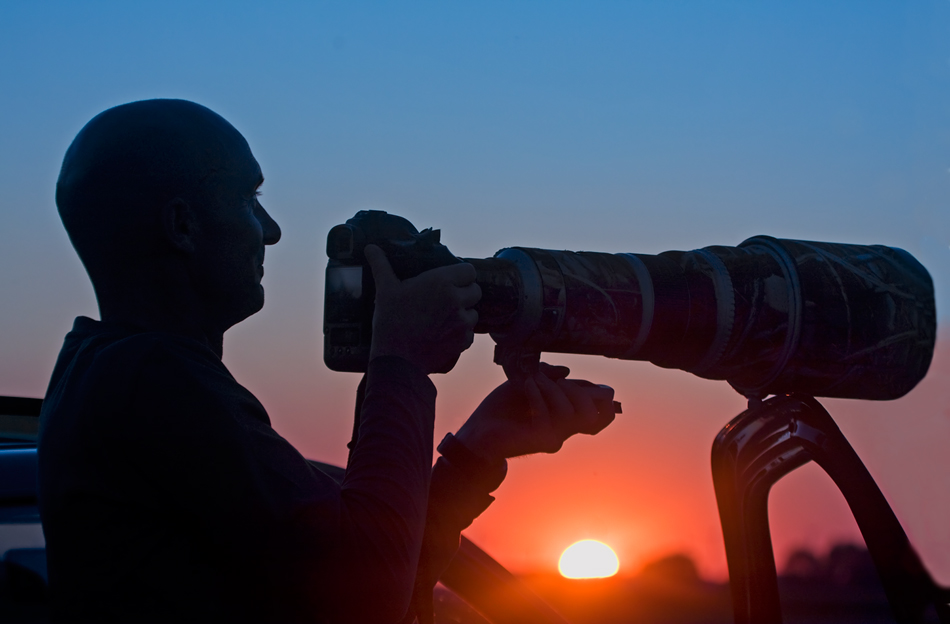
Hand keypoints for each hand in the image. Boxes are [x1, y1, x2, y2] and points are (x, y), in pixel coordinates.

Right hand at [365, 244, 480, 373]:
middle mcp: (456, 300)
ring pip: (473, 313)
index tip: (450, 281)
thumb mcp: (385, 289)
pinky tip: (443, 334)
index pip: (469, 271)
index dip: (461, 275)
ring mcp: (462, 322)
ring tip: (443, 318)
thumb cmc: (390, 322)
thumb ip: (381, 265)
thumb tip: (371, 248)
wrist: (395, 360)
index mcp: (441, 282)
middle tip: (445, 300)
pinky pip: (470, 333)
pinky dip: (461, 334)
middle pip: (475, 290)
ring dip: (463, 314)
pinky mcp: (464, 341)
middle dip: (464, 294)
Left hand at [454, 363, 616, 462]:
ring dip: (553, 390)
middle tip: (557, 380)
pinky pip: (549, 416)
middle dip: (580, 392)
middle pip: (595, 416)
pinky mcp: (541, 441)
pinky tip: (527, 386)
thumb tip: (566, 370)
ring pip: (571, 413)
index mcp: (564, 417)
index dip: (599, 394)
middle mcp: (564, 429)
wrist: (479, 430)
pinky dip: (538, 395)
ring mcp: (554, 437)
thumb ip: (546, 375)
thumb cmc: (502, 408)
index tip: (578, 378)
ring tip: (534, 380)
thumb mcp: (526, 382)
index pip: (598, 411)